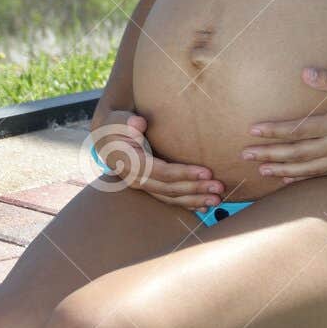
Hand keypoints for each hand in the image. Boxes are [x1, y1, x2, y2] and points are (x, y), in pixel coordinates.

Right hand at [89, 109, 226, 209]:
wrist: (106, 140)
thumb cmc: (116, 126)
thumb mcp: (118, 121)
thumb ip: (127, 122)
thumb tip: (138, 124)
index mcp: (132, 164)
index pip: (162, 172)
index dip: (185, 173)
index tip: (207, 172)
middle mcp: (137, 180)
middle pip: (170, 188)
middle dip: (196, 189)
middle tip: (219, 188)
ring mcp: (143, 187)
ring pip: (171, 198)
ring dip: (195, 200)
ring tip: (217, 200)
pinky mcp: (150, 188)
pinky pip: (170, 200)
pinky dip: (187, 204)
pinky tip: (204, 207)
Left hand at [240, 68, 326, 182]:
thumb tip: (304, 73)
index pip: (300, 130)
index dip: (275, 131)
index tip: (254, 130)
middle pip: (299, 152)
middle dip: (270, 154)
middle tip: (245, 154)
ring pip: (309, 168)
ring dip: (283, 169)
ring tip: (261, 169)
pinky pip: (324, 174)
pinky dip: (303, 177)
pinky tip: (288, 177)